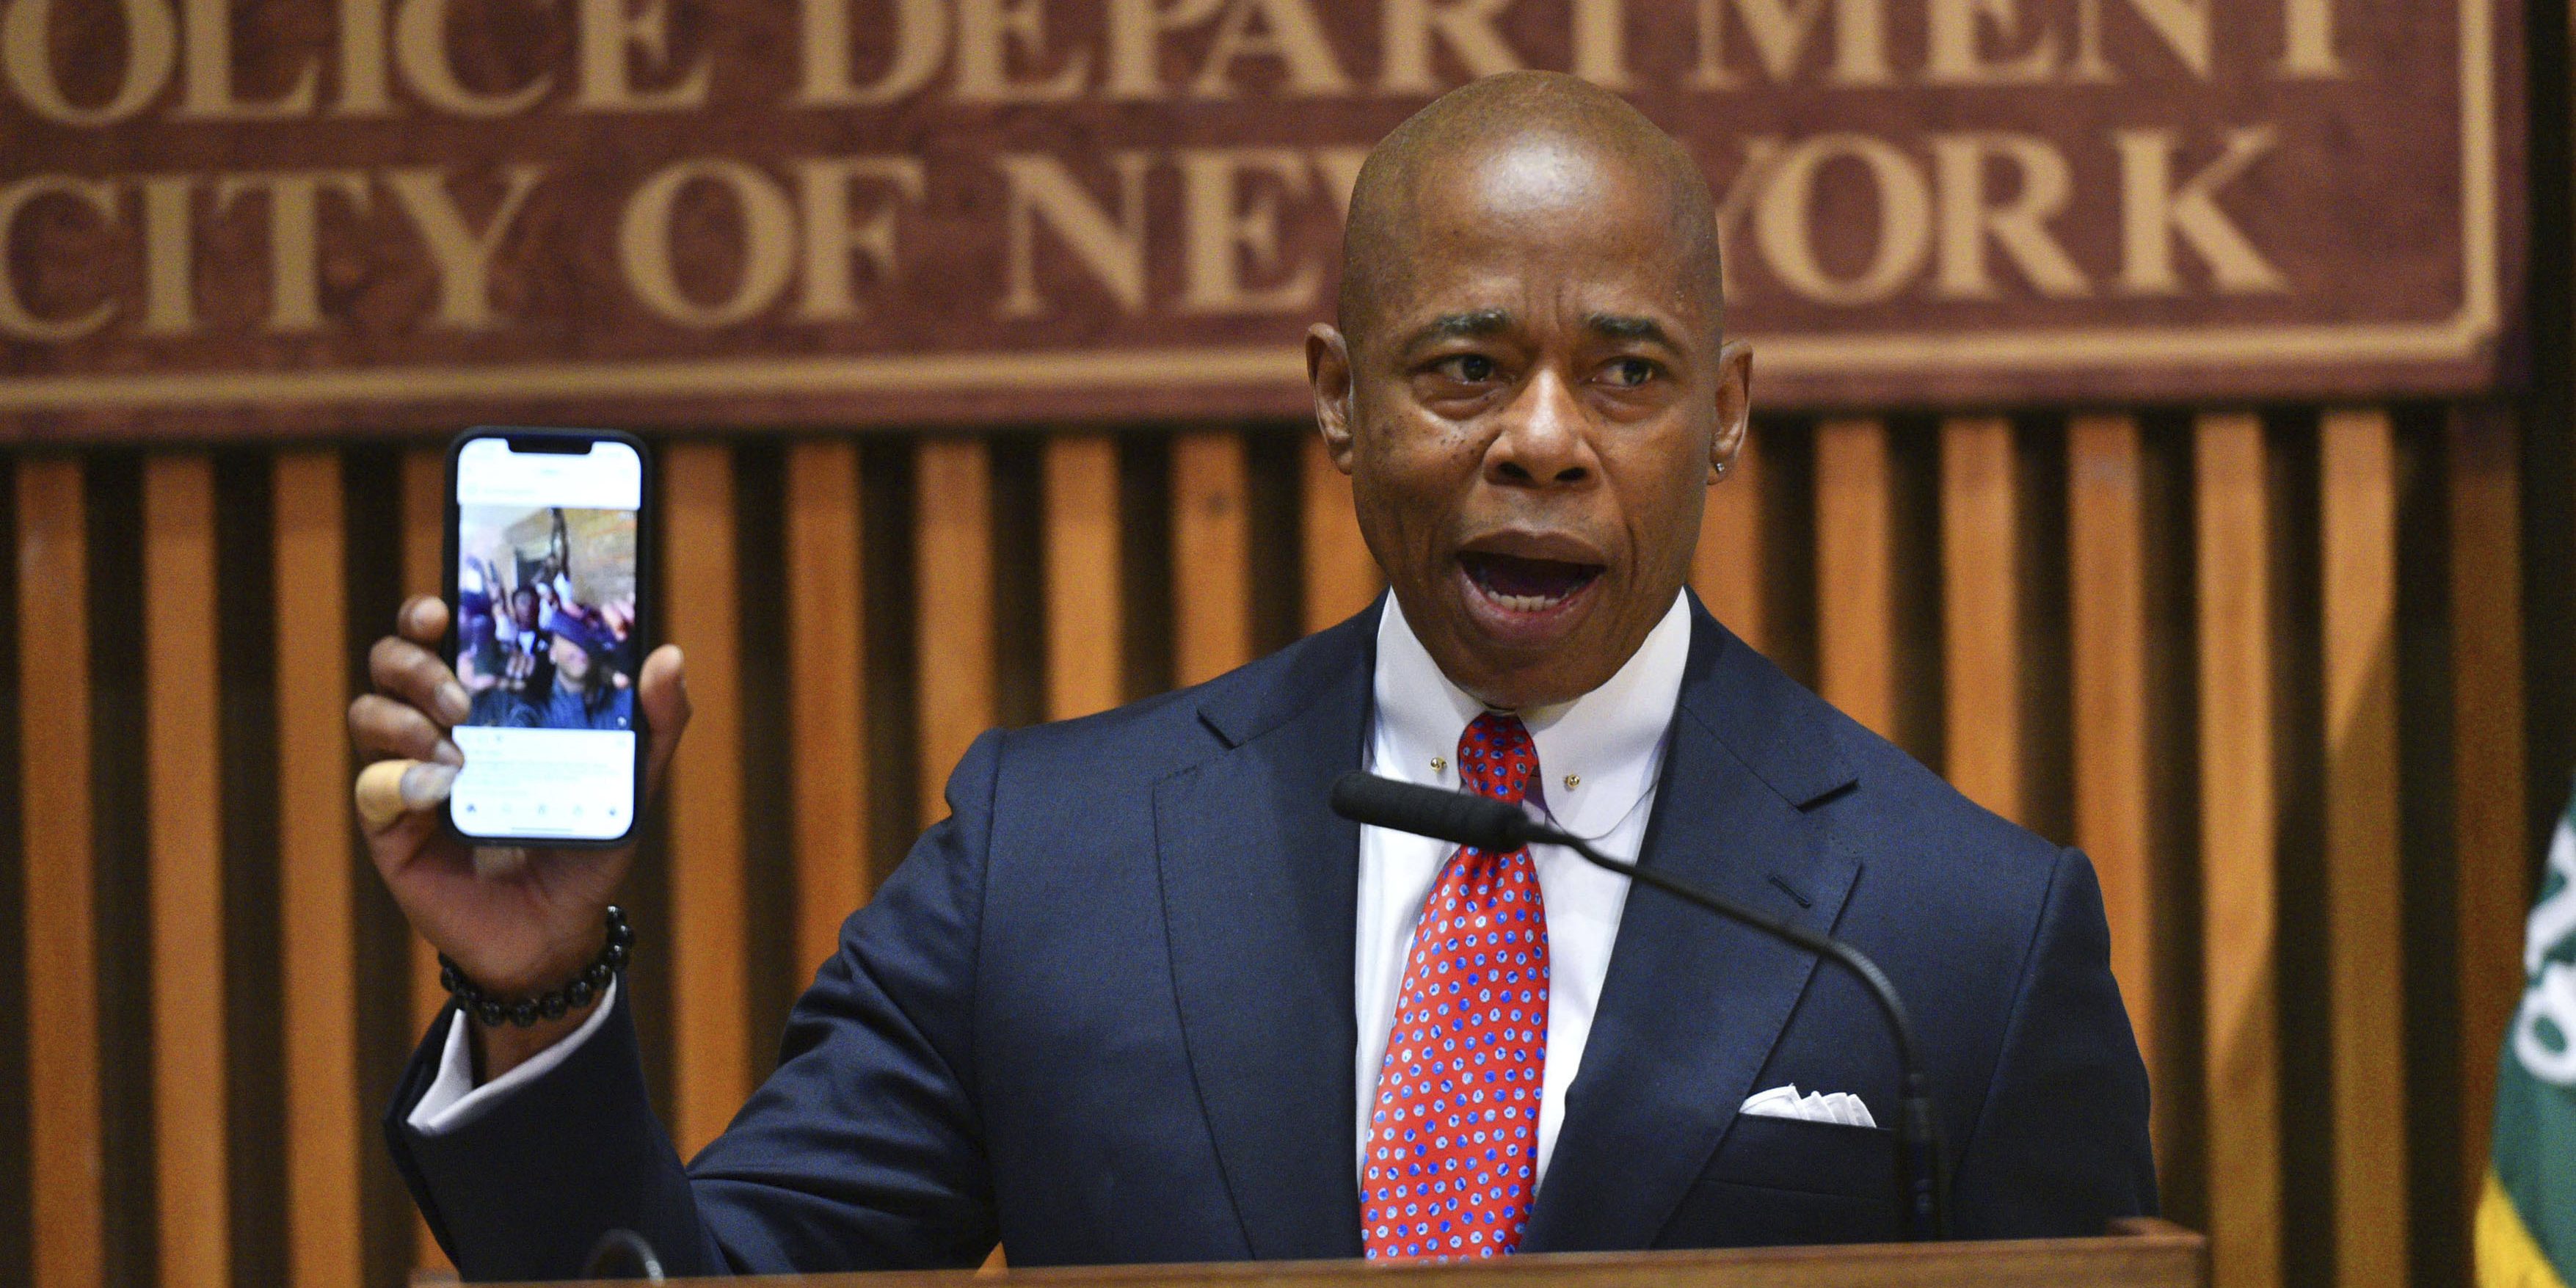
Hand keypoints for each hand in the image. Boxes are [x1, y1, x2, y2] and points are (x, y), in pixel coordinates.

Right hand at [348, 595, 687, 1073]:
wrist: (557, 931)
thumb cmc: (584, 844)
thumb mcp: (632, 781)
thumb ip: (656, 722)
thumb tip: (667, 656)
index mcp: (487, 703)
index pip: (442, 636)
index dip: (430, 612)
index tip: (446, 608)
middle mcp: (437, 727)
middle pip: (390, 661)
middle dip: (414, 661)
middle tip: (461, 696)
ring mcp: (408, 774)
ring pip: (368, 712)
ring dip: (404, 719)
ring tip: (456, 750)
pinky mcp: (390, 827)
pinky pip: (370, 786)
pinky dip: (397, 781)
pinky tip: (439, 791)